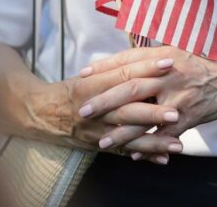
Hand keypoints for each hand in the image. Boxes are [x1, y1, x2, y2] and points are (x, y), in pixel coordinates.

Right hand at [25, 55, 182, 158]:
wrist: (39, 112)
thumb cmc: (69, 90)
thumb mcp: (89, 76)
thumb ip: (116, 70)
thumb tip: (149, 59)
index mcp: (93, 84)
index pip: (123, 74)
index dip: (146, 68)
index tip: (169, 63)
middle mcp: (94, 108)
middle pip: (126, 108)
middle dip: (152, 112)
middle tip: (176, 113)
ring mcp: (96, 129)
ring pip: (127, 135)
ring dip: (153, 141)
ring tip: (177, 144)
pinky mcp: (98, 144)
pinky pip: (123, 151)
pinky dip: (144, 155)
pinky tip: (163, 158)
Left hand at [79, 46, 216, 145]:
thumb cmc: (208, 62)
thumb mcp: (180, 51)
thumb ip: (155, 57)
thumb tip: (129, 62)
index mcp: (164, 54)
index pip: (129, 59)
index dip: (104, 67)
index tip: (83, 75)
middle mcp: (169, 74)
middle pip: (130, 87)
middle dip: (104, 100)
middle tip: (83, 110)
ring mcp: (179, 96)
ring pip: (144, 115)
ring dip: (121, 131)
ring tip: (101, 142)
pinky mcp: (190, 115)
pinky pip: (164, 133)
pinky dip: (148, 145)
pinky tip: (132, 154)